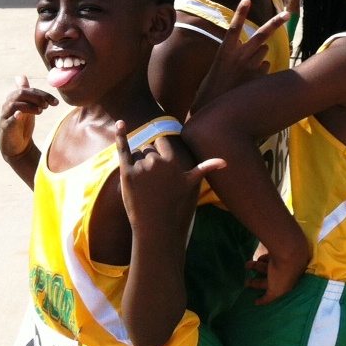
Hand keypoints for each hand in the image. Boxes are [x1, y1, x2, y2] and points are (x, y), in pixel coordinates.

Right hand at [0, 75, 56, 163]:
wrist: (18, 144)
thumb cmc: (23, 123)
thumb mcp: (28, 106)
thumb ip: (28, 93)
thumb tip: (21, 76)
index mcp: (15, 99)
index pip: (29, 90)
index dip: (43, 94)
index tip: (56, 102)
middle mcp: (9, 105)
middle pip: (21, 94)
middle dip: (37, 97)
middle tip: (48, 106)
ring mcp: (6, 116)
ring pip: (14, 105)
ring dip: (29, 106)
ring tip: (41, 111)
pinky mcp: (6, 127)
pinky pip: (9, 120)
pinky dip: (15, 116)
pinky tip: (21, 115)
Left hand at [115, 121, 224, 237]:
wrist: (155, 223)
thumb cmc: (174, 202)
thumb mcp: (190, 183)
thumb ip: (205, 168)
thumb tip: (225, 162)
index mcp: (173, 161)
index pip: (162, 143)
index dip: (160, 155)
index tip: (161, 171)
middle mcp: (157, 161)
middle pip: (148, 148)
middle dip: (148, 160)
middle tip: (152, 181)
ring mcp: (141, 166)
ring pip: (137, 153)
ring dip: (137, 163)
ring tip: (143, 184)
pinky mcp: (127, 172)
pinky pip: (123, 149)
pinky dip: (121, 135)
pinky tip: (120, 122)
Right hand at [192, 0, 289, 111]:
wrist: (213, 110)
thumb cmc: (214, 87)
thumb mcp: (221, 67)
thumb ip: (239, 55)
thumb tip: (264, 52)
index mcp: (224, 52)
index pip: (234, 28)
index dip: (240, 13)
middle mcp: (239, 58)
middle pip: (261, 36)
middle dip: (276, 24)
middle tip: (288, 14)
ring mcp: (250, 68)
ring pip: (264, 52)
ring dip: (260, 55)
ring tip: (244, 69)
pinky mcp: (258, 78)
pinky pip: (266, 67)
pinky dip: (261, 70)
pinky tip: (249, 80)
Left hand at [245, 238, 307, 304]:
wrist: (289, 252)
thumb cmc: (283, 274)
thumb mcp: (276, 291)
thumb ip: (268, 298)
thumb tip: (257, 303)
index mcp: (287, 284)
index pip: (274, 291)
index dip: (265, 295)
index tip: (254, 298)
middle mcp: (286, 273)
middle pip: (269, 279)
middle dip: (256, 282)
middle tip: (245, 283)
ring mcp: (282, 262)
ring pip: (266, 267)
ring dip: (256, 267)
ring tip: (246, 265)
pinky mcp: (280, 252)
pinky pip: (269, 257)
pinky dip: (263, 259)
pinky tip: (257, 258)